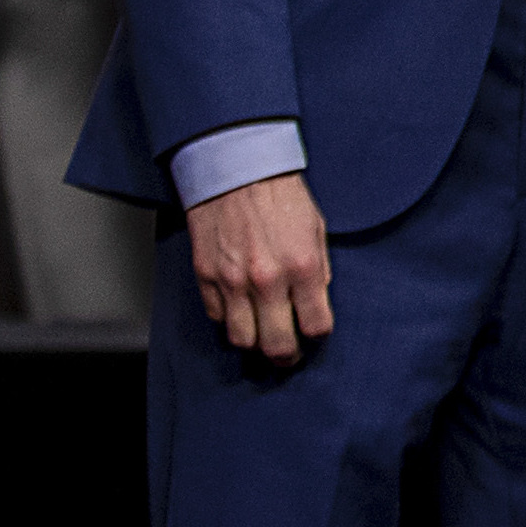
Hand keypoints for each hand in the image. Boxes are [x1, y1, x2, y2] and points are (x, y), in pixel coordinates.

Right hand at [186, 171, 333, 360]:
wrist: (237, 170)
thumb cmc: (280, 195)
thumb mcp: (316, 229)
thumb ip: (318, 269)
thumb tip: (315, 300)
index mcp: (303, 267)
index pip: (315, 326)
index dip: (317, 334)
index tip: (314, 331)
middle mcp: (268, 280)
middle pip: (276, 345)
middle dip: (286, 356)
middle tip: (288, 354)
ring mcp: (233, 282)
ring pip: (242, 339)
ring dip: (254, 343)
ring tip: (262, 336)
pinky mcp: (206, 277)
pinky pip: (218, 317)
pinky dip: (229, 320)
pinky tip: (240, 310)